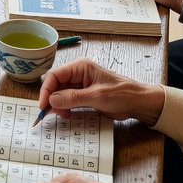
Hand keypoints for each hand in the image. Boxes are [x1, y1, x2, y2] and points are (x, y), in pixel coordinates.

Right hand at [37, 57, 164, 123]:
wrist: (138, 102)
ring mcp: (81, 85)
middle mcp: (78, 74)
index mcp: (80, 67)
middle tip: (50, 114)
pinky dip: (65, 108)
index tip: (43, 105)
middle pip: (56, 85)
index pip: (55, 75)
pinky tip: (67, 115)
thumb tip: (51, 100)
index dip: (46, 90)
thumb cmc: (121, 94)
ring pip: (60, 94)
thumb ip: (72, 98)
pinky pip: (68, 100)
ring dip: (58, 105)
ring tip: (62, 115)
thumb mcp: (96, 96)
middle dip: (51, 99)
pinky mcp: (84, 95)